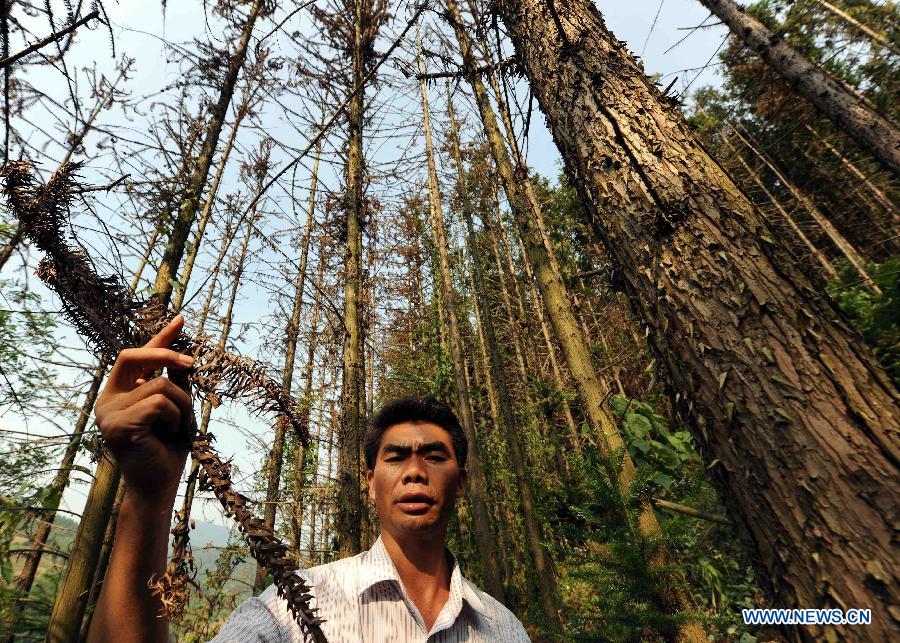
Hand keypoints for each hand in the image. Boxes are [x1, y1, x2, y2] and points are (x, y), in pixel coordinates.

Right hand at [94, 314, 194, 502]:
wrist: (159, 485)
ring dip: (182, 404)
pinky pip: (160, 403)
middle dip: (167, 354)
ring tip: (179, 426)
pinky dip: (176, 416)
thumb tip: (186, 352)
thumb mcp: (175, 407)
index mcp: (118, 392)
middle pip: (135, 356)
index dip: (160, 337)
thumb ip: (174, 381)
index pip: (138, 355)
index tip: (181, 318)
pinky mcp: (117, 426)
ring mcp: (108, 413)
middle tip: (192, 363)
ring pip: (159, 385)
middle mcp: (107, 400)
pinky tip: (171, 434)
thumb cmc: (167, 447)